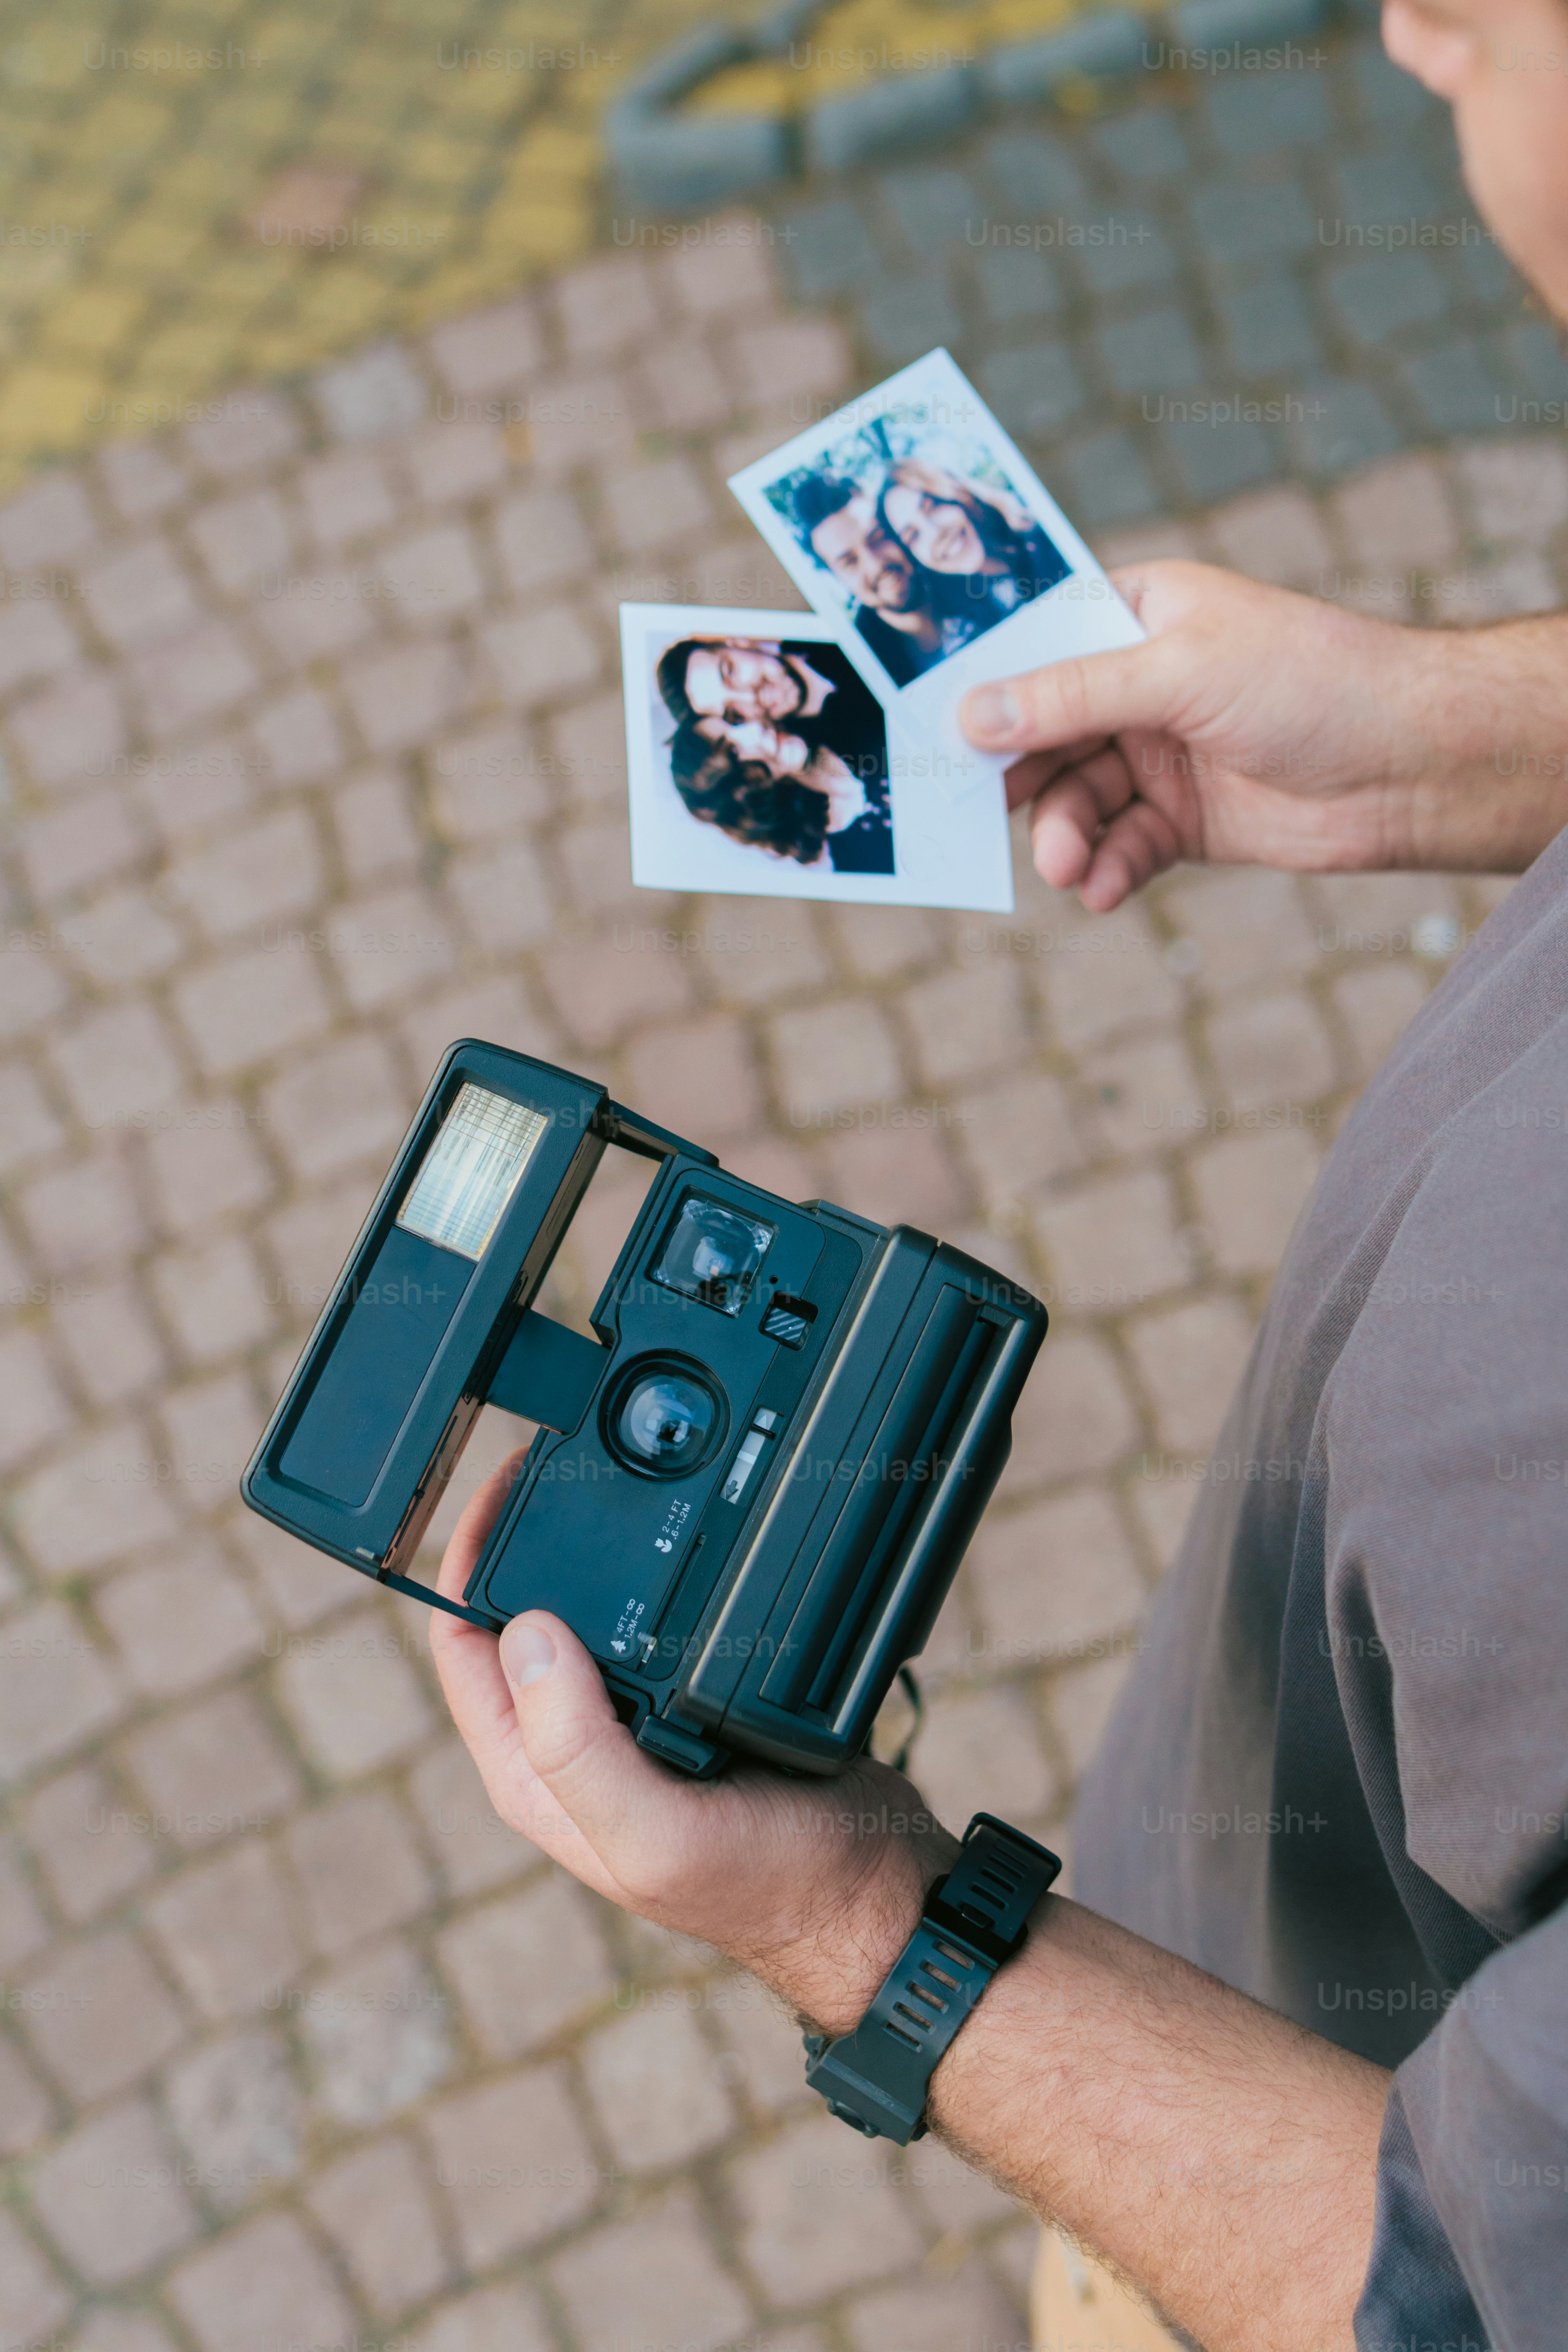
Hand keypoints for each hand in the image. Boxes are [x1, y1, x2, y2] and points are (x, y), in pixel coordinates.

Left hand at [428, 1451, 958, 2033]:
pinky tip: (687, 1532)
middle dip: (526, 1538)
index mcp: (536, 1775)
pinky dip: (663, 1573)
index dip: (470, 1557)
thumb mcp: (657, 1833)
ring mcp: (634, 1723)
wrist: (873, 1897)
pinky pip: (659, 1621)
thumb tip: (527, 1633)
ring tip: (613, 1478)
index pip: (465, 1644)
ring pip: (590, 1614)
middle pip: (520, 1619)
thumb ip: (578, 1749)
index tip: (506, 1483)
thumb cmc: (769, 1884)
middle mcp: (572, 1744)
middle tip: (561, 1459)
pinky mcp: (695, 1704)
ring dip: (593, 1551)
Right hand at [960, 560, 1537, 910]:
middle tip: (983, 817)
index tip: (936, 729)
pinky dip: (1107, 869)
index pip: (1035, 642)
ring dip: (1064, 835)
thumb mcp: (1178, 672)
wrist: (1413, 764)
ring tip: (1067, 867)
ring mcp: (1160, 753)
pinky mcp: (1183, 820)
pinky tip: (1105, 890)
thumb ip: (1070, 695)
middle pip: (1042, 731)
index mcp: (1136, 614)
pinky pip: (1120, 846)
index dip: (985, 686)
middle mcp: (1139, 683)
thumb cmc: (1309, 681)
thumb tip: (972, 715)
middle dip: (1018, 778)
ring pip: (1076, 799)